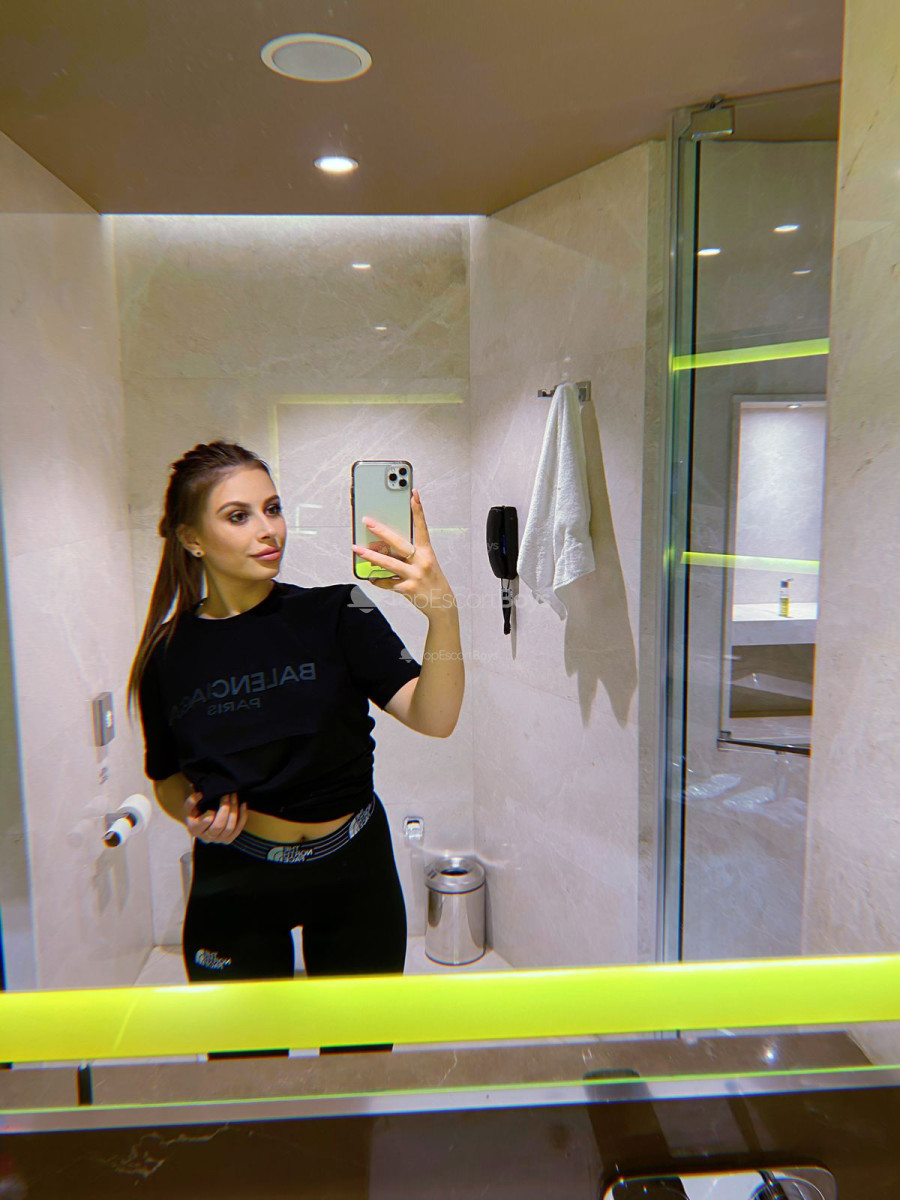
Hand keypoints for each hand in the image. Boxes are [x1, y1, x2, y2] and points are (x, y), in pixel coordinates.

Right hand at [184, 791, 248, 843]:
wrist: (202, 821)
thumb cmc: (196, 812)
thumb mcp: (189, 807)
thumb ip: (191, 801)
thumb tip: (200, 795)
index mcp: (194, 829)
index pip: (204, 822)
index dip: (211, 812)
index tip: (213, 801)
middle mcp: (206, 838)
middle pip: (218, 826)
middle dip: (225, 809)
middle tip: (227, 795)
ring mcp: (218, 840)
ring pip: (229, 828)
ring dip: (234, 811)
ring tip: (234, 797)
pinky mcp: (228, 840)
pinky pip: (238, 830)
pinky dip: (242, 817)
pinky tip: (243, 805)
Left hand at [351, 487, 455, 616]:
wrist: (442, 604)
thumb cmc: (432, 580)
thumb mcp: (426, 563)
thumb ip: (409, 554)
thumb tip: (386, 547)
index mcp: (427, 552)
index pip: (422, 527)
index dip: (418, 510)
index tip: (413, 494)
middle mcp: (422, 562)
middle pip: (398, 543)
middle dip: (381, 531)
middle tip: (367, 521)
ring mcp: (415, 575)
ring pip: (388, 563)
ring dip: (371, 555)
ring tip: (357, 549)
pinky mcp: (408, 589)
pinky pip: (387, 582)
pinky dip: (378, 580)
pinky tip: (372, 577)